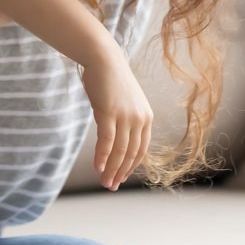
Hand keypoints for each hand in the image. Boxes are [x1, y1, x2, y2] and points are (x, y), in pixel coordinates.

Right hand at [80, 50, 153, 190]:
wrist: (103, 58)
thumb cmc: (110, 80)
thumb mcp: (123, 103)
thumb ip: (123, 121)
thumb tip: (114, 141)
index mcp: (146, 117)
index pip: (141, 150)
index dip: (130, 167)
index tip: (120, 178)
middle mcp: (139, 118)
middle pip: (131, 153)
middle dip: (120, 172)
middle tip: (110, 186)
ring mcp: (125, 115)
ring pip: (119, 150)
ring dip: (111, 169)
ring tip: (104, 182)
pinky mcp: (109, 112)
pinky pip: (107, 140)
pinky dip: (103, 156)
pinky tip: (98, 167)